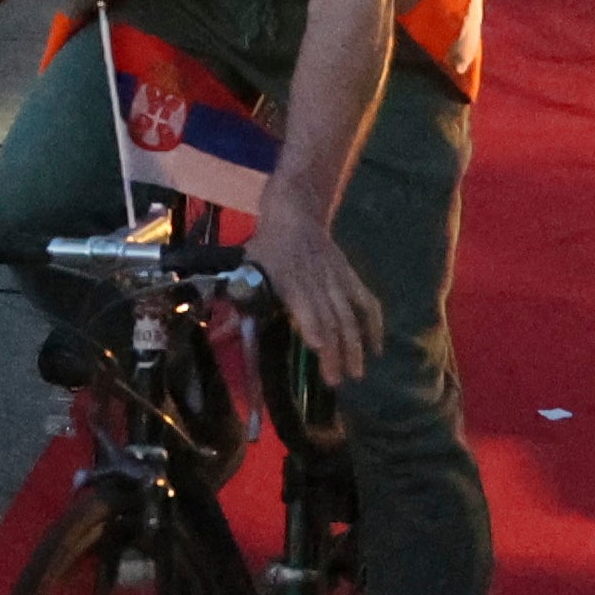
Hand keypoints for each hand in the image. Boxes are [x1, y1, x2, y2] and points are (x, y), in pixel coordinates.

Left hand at [244, 202, 387, 383]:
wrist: (295, 214)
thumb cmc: (268, 247)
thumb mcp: (249, 268)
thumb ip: (239, 302)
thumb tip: (218, 333)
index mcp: (290, 278)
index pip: (305, 304)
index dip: (312, 323)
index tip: (318, 345)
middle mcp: (317, 280)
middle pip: (330, 317)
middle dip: (335, 350)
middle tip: (336, 380)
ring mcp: (337, 278)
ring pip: (350, 314)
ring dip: (355, 345)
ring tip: (357, 373)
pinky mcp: (351, 276)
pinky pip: (367, 302)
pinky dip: (374, 324)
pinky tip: (376, 348)